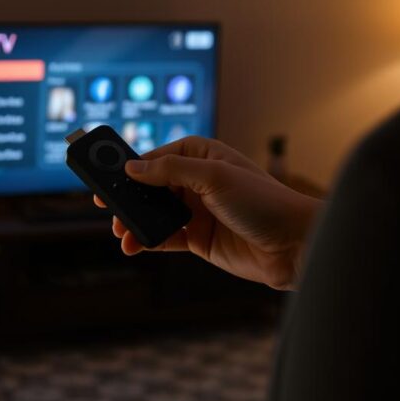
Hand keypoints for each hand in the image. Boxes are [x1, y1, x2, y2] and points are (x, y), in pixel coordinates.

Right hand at [94, 136, 322, 290]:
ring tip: (121, 233)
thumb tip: (134, 167)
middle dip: (130, 197)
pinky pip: (165, 237)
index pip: (159, 156)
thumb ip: (171, 171)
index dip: (133, 166)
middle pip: (152, 186)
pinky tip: (136, 244)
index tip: (109, 176)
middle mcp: (198, 181)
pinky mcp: (199, 238)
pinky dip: (148, 240)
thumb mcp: (214, 177)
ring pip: (155, 213)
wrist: (293, 244)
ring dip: (136, 221)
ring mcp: (198, 211)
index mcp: (203, 155)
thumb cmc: (263, 201)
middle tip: (107, 207)